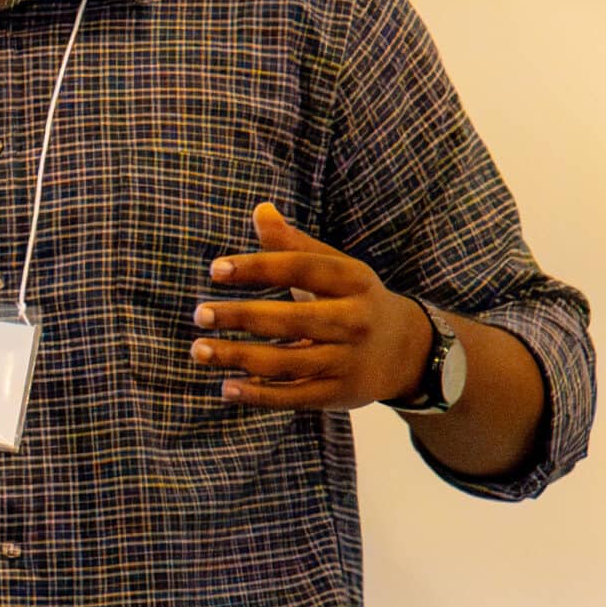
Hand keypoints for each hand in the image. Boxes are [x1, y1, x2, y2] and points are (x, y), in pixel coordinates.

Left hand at [189, 203, 432, 410]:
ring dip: (239, 357)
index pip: (300, 269)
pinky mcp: (340, 393)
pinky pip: (295, 396)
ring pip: (287, 361)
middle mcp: (353, 321)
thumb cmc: (352, 299)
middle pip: (292, 319)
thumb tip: (260, 210)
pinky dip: (259, 394)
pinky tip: (226, 387)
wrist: (407, 350)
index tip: (215, 270)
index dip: (257, 268)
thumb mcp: (334, 268)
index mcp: (352, 280)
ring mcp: (348, 360)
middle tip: (199, 314)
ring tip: (199, 350)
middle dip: (241, 316)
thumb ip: (293, 244)